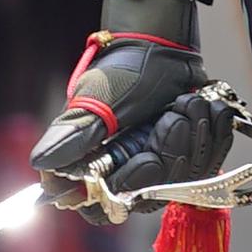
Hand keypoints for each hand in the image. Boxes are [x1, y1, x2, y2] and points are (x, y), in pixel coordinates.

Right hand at [27, 0, 231, 209]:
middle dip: (168, 153)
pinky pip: (201, 168)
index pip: (100, 204)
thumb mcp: (100, 101)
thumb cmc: (127, 69)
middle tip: (171, 116)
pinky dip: (209, 137)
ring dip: (192, 138)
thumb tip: (42, 163)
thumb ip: (74, 136)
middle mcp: (121, 169)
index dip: (126, 189)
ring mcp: (152, 165)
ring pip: (177, 182)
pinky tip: (200, 108)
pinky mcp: (180, 157)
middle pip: (146, 194)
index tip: (149, 158)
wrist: (164, 47)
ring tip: (185, 104)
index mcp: (90, 161)